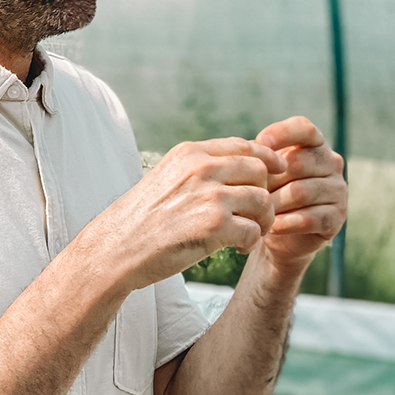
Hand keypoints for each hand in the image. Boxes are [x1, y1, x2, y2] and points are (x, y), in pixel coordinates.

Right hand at [92, 137, 287, 290]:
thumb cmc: (142, 219)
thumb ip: (200, 168)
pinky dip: (250, 243)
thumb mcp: (168, 177)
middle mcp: (202, 168)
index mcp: (190, 153)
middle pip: (260, 172)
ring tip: (247, 235)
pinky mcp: (215, 225)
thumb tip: (240, 166)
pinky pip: (254, 231)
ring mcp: (210, 196)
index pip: (244, 146)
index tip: (278, 170)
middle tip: (255, 216)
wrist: (117, 248)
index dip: (267, 158)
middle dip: (264, 194)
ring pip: (263, 202)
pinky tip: (236, 248)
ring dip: (262, 221)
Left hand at [255, 117, 346, 271]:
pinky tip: (271, 227)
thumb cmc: (267, 192)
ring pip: (302, 192)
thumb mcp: (260, 170)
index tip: (259, 143)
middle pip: (299, 163)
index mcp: (314, 143)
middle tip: (250, 193)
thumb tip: (247, 148)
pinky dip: (286, 223)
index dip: (281, 133)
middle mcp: (331, 162)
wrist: (277, 234)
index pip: (304, 128)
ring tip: (257, 212)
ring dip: (275, 204)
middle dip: (270, 180)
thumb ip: (256, 156)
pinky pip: (310, 218)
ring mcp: (338, 189)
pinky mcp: (337, 217)